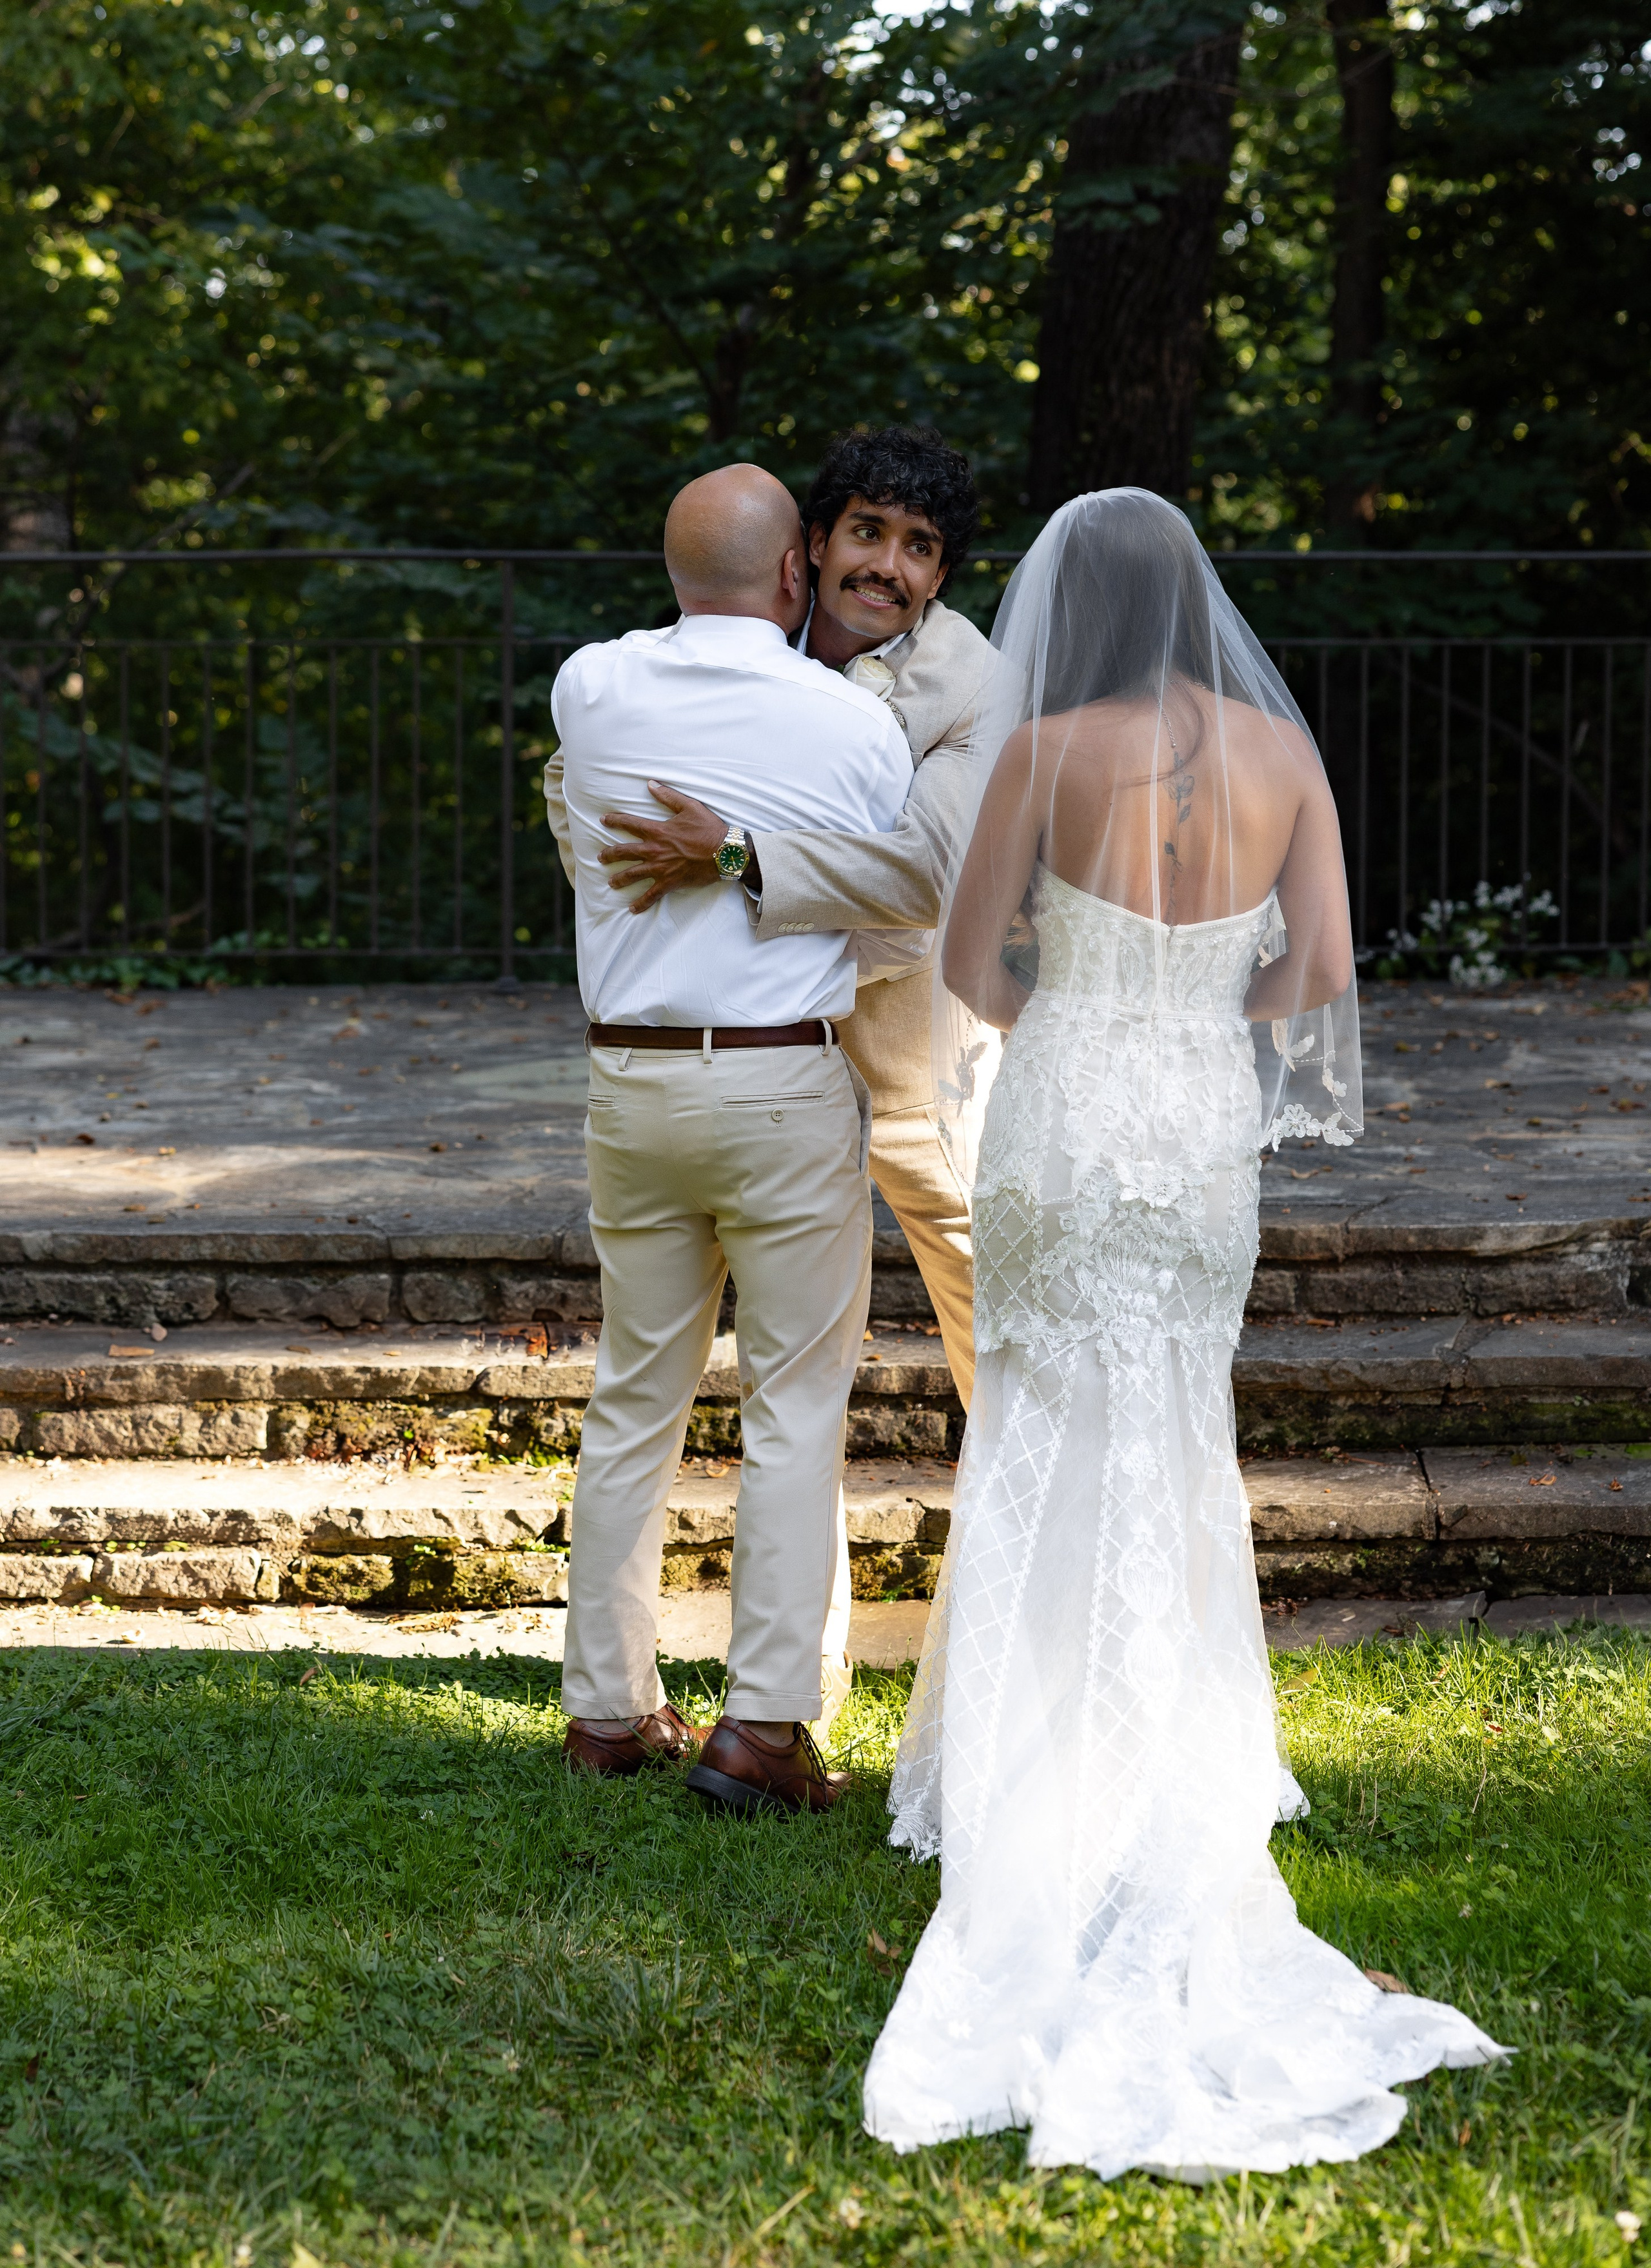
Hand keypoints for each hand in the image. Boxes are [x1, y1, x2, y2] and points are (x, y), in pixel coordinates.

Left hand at [598, 780, 727, 912]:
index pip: (629, 824)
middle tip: (600, 858)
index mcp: (657, 831)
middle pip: (625, 852)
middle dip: (610, 854)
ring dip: (620, 879)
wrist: (725, 852)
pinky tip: (633, 909)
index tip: (603, 820)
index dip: (614, 821)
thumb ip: (668, 796)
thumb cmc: (709, 829)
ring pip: (633, 874)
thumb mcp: (689, 806)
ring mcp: (660, 868)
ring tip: (611, 883)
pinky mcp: (669, 882)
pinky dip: (642, 903)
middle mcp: (654, 850)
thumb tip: (650, 784)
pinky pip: (651, 895)